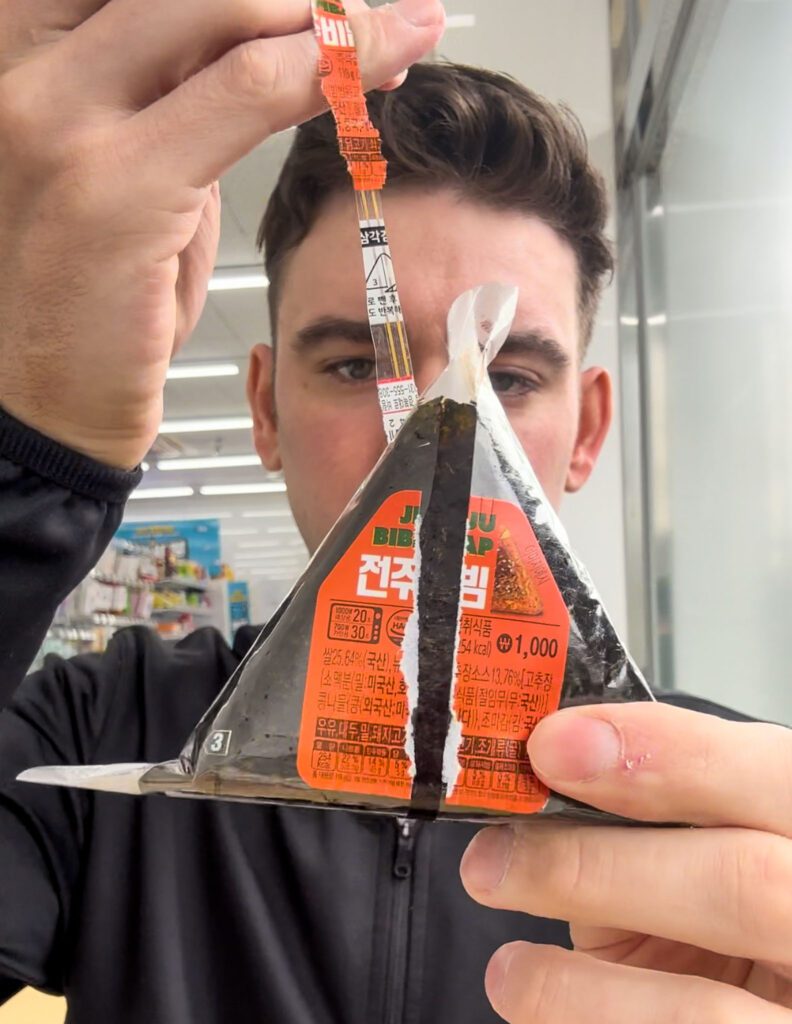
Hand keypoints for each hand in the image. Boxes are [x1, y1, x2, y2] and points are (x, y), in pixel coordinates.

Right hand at [0, 0, 443, 468]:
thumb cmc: (90, 291)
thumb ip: (181, 93)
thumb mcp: (133, 164)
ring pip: (223, 8)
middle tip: (371, 17)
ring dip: (329, 20)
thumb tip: (272, 38)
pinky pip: (244, 93)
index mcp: (24, 47)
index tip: (324, 1)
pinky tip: (375, 73)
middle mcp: (24, 65)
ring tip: (395, 37)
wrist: (46, 399)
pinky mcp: (112, 187)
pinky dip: (325, 74)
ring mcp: (54, 118)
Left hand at [460, 702, 791, 1021]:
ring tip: (512, 973)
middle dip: (598, 867)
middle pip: (743, 884)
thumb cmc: (736, 917)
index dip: (664, 752)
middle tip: (496, 861)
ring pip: (706, 1012)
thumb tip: (540, 808)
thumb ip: (653, 823)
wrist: (766, 998)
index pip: (770, 773)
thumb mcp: (711, 848)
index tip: (555, 746)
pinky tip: (544, 1009)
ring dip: (580, 987)